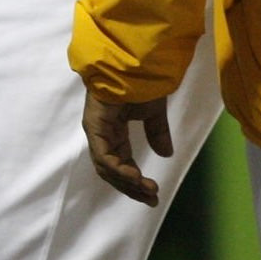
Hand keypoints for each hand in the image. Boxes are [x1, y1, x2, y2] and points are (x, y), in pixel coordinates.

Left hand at [81, 90, 172, 205]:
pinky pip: (104, 156)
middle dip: (132, 187)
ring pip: (107, 168)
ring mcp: (97, 131)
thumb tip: (166, 155)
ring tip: (147, 190)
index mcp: (114, 131)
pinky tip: (136, 177)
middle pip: (113, 170)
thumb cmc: (143, 80)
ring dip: (128, 182)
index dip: (135, 181)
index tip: (153, 193)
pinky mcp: (94, 126)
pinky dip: (119, 169)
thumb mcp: (154, 111)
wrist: (136, 60)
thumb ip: (157, 132)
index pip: (121, 163)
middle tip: (152, 199)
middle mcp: (102, 134)